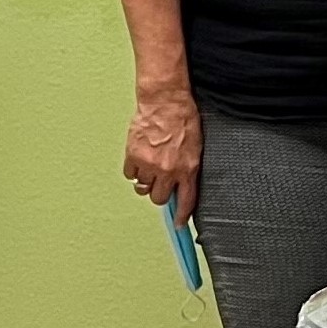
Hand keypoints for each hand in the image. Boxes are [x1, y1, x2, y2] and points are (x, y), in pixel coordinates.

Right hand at [123, 86, 201, 222]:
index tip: (179, 225)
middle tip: (161, 183)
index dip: (181, 216)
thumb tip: (183, 186)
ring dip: (146, 182)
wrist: (166, 102)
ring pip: (142, 188)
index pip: (185, 202)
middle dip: (160, 194)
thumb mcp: (196, 149)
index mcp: (188, 170)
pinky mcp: (133, 156)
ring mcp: (149, 164)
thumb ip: (189, 169)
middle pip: (159, 199)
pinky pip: (130, 175)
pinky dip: (133, 171)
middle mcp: (168, 171)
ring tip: (150, 169)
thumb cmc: (185, 120)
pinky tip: (139, 160)